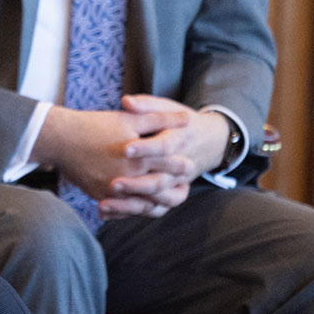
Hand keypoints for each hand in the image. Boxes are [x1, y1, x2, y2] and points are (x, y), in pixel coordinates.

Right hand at [33, 101, 200, 218]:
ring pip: (144, 204)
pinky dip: (134, 207)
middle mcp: (129, 178)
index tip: (189, 164)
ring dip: (157, 201)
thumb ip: (160, 119)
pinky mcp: (100, 195)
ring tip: (163, 195)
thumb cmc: (94, 126)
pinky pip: (122, 208)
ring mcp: (113, 191)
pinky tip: (139, 201)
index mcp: (140, 159)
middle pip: (162, 190)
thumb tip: (186, 118)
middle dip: (175, 186)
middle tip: (182, 184)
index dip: (183, 165)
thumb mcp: (129, 118)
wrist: (59, 139)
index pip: (172, 166)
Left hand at [106, 94, 229, 215]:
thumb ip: (146, 105)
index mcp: (180, 142)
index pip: (165, 147)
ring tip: (104, 203)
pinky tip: (106, 212)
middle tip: (112, 184)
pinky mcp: (169, 196)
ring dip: (131, 205)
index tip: (125, 149)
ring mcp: (176, 185)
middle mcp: (181, 168)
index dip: (146, 149)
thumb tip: (125, 101)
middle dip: (137, 185)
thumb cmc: (179, 123)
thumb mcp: (167, 109)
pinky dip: (131, 212)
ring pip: (159, 201)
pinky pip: (154, 210)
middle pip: (161, 182)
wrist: (209, 141)